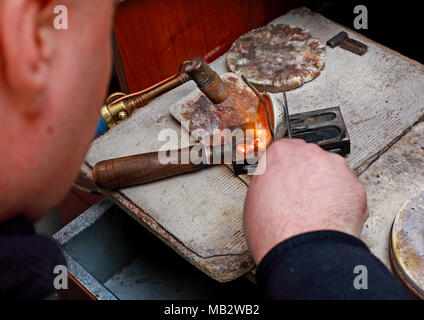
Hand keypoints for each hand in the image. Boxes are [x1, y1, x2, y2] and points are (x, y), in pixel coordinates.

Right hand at [244, 139, 367, 263]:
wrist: (303, 251)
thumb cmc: (276, 230)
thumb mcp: (254, 200)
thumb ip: (267, 182)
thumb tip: (271, 185)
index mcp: (280, 154)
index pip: (284, 149)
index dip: (286, 167)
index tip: (288, 176)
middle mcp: (309, 154)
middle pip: (310, 159)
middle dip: (307, 175)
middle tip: (302, 197)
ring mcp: (335, 168)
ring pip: (331, 173)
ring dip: (326, 186)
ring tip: (317, 210)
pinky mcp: (355, 185)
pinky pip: (347, 190)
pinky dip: (342, 200)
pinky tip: (330, 216)